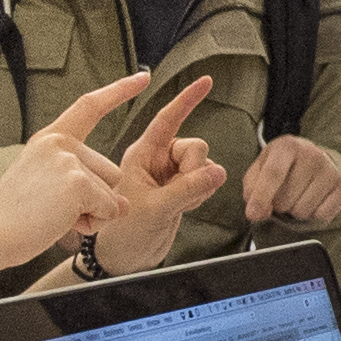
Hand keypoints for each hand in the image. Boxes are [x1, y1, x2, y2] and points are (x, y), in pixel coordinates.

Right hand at [0, 71, 217, 268]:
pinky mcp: (77, 182)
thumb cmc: (14, 218)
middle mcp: (60, 143)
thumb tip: (123, 205)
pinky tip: (62, 223)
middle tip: (54, 209)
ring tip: (56, 216)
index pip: (90, 106)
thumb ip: (86, 186)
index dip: (119, 91)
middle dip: (95, 198)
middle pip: (111, 171)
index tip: (142, 77)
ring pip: (112, 192)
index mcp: (50, 139)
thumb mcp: (48, 188)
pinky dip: (93, 222)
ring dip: (95, 212)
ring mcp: (69, 160)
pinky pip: (108, 208)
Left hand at [87, 77, 231, 249]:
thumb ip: (187, 189)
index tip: (205, 81)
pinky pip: (206, 182)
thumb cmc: (122, 233)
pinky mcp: (182, 190)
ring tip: (177, 204)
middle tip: (181, 191)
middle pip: (194, 146)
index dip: (186, 99)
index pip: (167, 119)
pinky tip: (185, 208)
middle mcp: (157, 161)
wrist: (124, 258)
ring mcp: (171, 176)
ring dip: (199, 185)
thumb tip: (218, 170)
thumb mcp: (155, 208)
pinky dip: (201, 195)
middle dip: (195, 168)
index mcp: (142, 154)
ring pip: (204, 165)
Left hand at [243, 129, 340, 228]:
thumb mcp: (260, 170)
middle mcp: (312, 154)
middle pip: (285, 199)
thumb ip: (252, 190)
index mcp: (288, 146)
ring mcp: (331, 171)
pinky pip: (321, 216)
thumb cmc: (283, 167)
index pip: (273, 174)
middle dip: (279, 204)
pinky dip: (312, 215)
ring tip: (299, 196)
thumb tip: (258, 213)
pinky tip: (312, 201)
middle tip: (284, 193)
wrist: (316, 160)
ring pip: (302, 211)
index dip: (261, 197)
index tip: (252, 214)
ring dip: (295, 210)